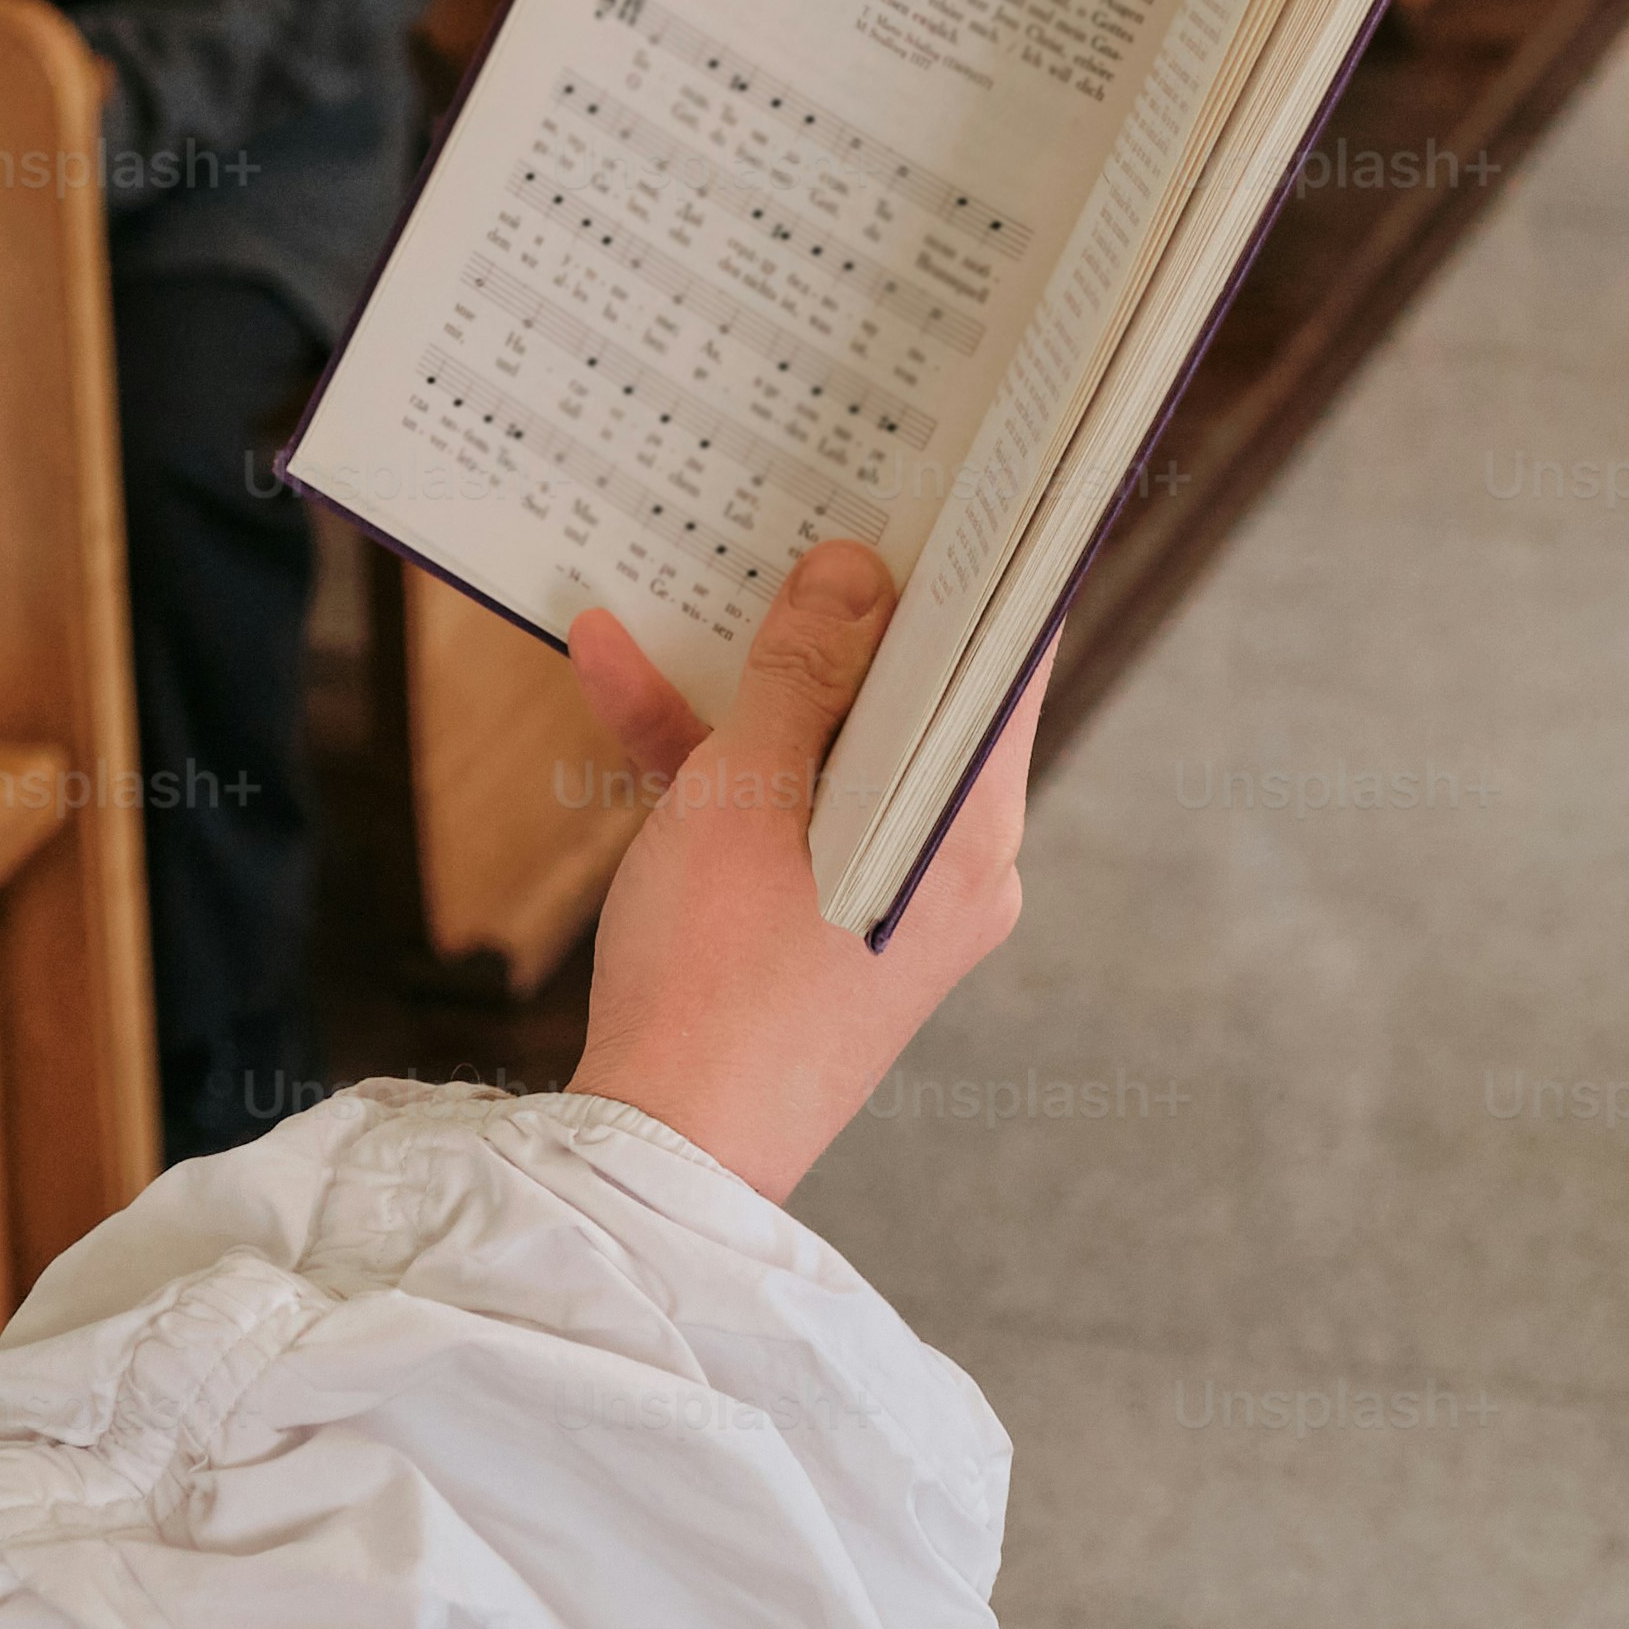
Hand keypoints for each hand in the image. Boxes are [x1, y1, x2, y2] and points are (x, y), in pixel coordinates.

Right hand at [563, 539, 1046, 1209]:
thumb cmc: (715, 979)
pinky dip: (712, 756)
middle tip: (809, 500)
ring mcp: (887, 893)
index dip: (984, 558)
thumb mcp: (745, 791)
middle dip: (836, 607)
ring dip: (745, 678)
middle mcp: (951, 860)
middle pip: (915, 694)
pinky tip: (616, 675)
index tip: (957, 471)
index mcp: (971, 825)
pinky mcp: (821, 924)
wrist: (659, 1156)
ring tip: (675, 582)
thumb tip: (855, 571)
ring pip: (832, 746)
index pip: (1011, 658)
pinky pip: (783, 809)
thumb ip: (804, 674)